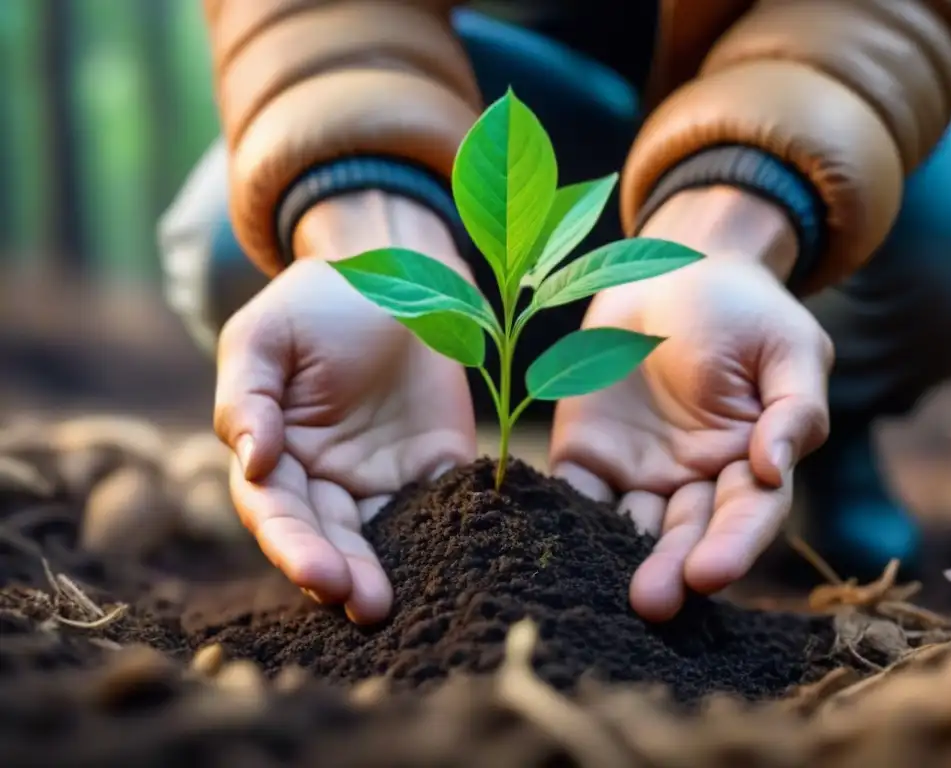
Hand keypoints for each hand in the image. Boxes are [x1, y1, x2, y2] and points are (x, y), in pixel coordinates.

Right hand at [214, 194, 475, 622]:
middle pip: (328, 536)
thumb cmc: (317, 303)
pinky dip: (445, 539)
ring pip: (379, 539)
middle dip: (341, 573)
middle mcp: (326, 478)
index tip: (319, 572)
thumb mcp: (265, 337)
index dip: (293, 544)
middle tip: (365, 606)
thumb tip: (250, 461)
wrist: (395, 272)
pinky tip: (455, 564)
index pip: (276, 510)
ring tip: (390, 606)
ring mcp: (381, 477)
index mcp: (277, 452)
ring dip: (384, 573)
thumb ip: (247, 397)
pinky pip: (439, 509)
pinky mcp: (434, 466)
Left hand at [550, 188, 833, 620]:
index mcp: (749, 461)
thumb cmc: (743, 309)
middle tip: (653, 603)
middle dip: (671, 569)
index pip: (747, 515)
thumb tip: (776, 467)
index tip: (710, 574)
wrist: (673, 271)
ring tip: (603, 589)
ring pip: (628, 527)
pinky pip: (575, 493)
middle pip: (685, 535)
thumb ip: (793, 408)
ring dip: (617, 558)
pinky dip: (564, 518)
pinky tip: (551, 541)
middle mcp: (693, 480)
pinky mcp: (587, 454)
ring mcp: (637, 472)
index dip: (732, 546)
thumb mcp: (787, 346)